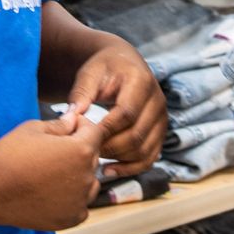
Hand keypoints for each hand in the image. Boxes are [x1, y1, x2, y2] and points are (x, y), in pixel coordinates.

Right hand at [0, 115, 107, 230]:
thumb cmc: (9, 154)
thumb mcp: (34, 128)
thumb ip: (60, 124)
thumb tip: (73, 119)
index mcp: (80, 150)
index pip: (95, 131)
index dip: (82, 125)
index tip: (69, 126)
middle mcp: (86, 176)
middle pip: (93, 157)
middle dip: (79, 149)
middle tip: (54, 150)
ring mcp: (80, 200)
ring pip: (90, 182)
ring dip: (78, 175)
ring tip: (52, 172)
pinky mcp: (71, 218)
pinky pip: (81, 204)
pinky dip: (72, 197)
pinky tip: (51, 191)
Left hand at [65, 41, 167, 175]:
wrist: (124, 64)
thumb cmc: (105, 68)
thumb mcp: (90, 72)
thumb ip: (81, 92)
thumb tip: (72, 117)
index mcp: (141, 81)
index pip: (126, 113)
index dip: (105, 129)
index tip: (84, 137)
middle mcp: (158, 100)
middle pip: (136, 135)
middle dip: (109, 148)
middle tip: (87, 150)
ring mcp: (162, 118)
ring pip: (143, 150)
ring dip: (118, 160)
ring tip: (95, 160)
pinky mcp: (161, 132)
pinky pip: (150, 158)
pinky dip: (131, 168)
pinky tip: (110, 170)